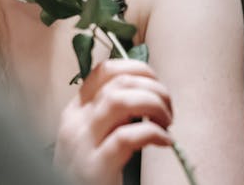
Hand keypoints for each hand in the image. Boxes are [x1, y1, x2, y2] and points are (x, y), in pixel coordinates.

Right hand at [53, 59, 173, 184]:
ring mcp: (83, 144)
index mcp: (75, 111)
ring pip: (119, 100)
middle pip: (118, 82)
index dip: (136, 69)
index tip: (155, 84)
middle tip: (168, 109)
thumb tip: (142, 95)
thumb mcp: (92, 138)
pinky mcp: (95, 168)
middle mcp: (75, 122)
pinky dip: (153, 133)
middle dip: (153, 88)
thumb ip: (109, 117)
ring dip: (152, 104)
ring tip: (166, 122)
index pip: (103, 71)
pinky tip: (164, 141)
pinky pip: (126, 137)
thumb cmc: (90, 175)